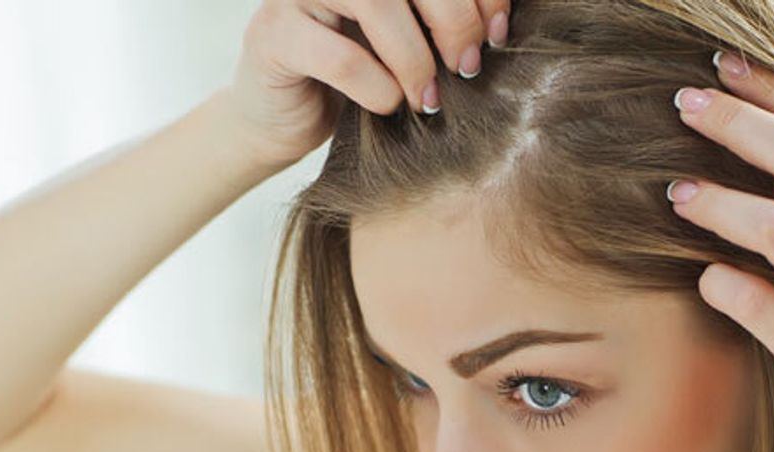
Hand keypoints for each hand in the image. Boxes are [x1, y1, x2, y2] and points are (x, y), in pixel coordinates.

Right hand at [224, 0, 509, 168]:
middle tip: (467, 67)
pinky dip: (377, 88)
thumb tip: (499, 26)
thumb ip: (444, 20)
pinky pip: (341, 57)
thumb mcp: (412, 42)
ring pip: (375, 3)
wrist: (290, 118)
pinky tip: (388, 107)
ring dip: (415, 58)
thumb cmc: (362, 77)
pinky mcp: (274, 35)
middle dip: (454, 19)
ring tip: (429, 100)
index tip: (498, 33)